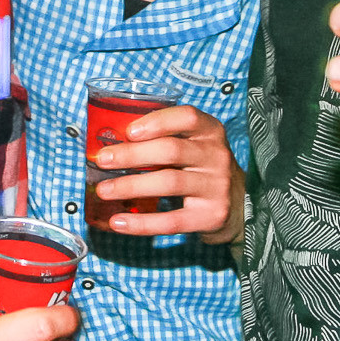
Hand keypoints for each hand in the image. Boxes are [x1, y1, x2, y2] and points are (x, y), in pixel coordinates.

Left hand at [91, 106, 243, 242]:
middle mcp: (217, 156)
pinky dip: (142, 223)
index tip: (129, 131)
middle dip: (132, 155)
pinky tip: (119, 222)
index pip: (188, 117)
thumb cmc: (199, 167)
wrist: (236, 203)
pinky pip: (172, 221)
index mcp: (210, 131)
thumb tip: (110, 144)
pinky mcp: (211, 216)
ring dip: (131, 186)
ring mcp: (216, 187)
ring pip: (169, 183)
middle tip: (102, 160)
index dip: (157, 122)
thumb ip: (162, 139)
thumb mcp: (192, 145)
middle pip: (172, 150)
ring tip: (103, 191)